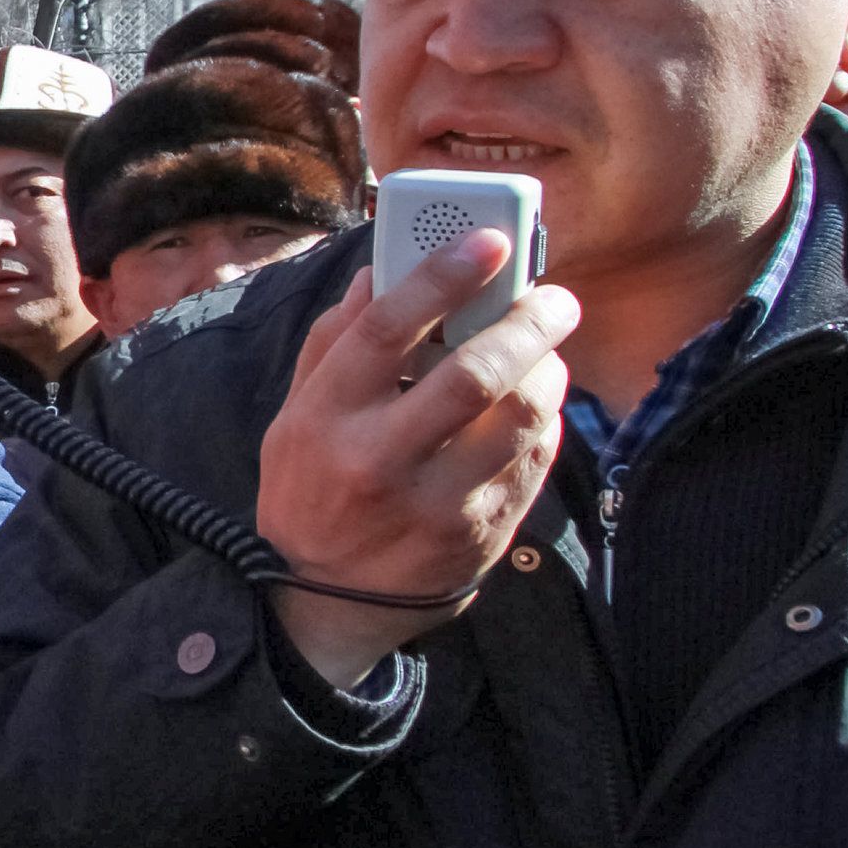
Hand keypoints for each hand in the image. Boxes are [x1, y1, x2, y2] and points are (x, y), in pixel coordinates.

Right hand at [254, 229, 575, 689]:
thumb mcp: (294, 419)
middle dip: (527, 321)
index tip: (489, 239)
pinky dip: (545, 420)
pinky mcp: (480, 534)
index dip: (441, 275)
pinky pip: (535, 459)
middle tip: (553, 297)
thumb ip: (333, 343)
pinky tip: (535, 405)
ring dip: (548, 370)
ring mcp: (435, 504)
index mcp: (323, 420)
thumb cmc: (310, 492)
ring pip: (519, 417)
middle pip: (472, 374)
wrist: (324, 607)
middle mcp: (378, 462)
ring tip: (547, 351)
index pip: (384, 329)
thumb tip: (379, 271)